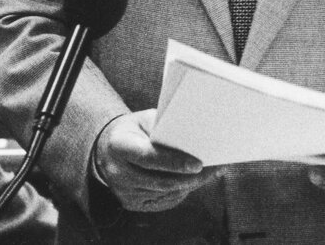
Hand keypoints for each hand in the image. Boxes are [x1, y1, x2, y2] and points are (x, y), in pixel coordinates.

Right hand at [93, 109, 221, 211]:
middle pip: (160, 180)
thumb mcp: (144, 119)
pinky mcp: (131, 203)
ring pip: (165, 192)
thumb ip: (164, 127)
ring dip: (190, 185)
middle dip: (190, 177)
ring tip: (211, 174)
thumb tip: (194, 138)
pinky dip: (181, 191)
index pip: (148, 157)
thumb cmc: (134, 129)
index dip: (174, 162)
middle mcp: (117, 172)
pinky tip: (194, 181)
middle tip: (216, 169)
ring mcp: (123, 191)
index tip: (198, 164)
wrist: (108, 148)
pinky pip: (162, 200)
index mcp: (119, 145)